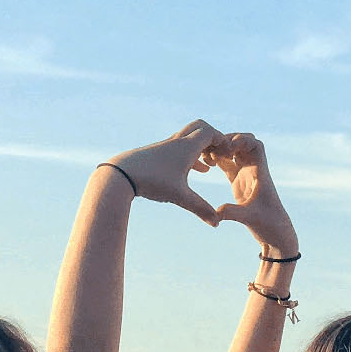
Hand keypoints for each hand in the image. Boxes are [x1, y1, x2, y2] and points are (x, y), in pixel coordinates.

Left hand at [103, 120, 234, 225]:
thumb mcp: (179, 197)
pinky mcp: (158, 153)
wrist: (120, 174)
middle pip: (200, 127)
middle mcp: (177, 142)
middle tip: (222, 154)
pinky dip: (193, 155)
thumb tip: (216, 224)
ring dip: (203, 147)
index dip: (223, 141)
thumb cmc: (151, 181)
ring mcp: (166, 146)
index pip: (210, 133)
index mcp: (186, 147)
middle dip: (214, 138)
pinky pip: (181, 148)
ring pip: (190, 138)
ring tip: (213, 164)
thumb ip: (200, 209)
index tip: (230, 155)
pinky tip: (198, 170)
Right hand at [199, 133, 298, 257]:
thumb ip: (233, 213)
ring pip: (234, 152)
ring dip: (221, 149)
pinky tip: (206, 163)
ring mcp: (246, 176)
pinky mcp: (239, 183)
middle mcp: (254, 171)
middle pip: (243, 143)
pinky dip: (218, 160)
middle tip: (213, 149)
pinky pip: (228, 165)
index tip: (228, 147)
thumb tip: (216, 212)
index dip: (242, 140)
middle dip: (228, 140)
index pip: (256, 145)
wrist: (275, 234)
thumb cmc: (269, 225)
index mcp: (261, 173)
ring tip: (206, 155)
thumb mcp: (250, 218)